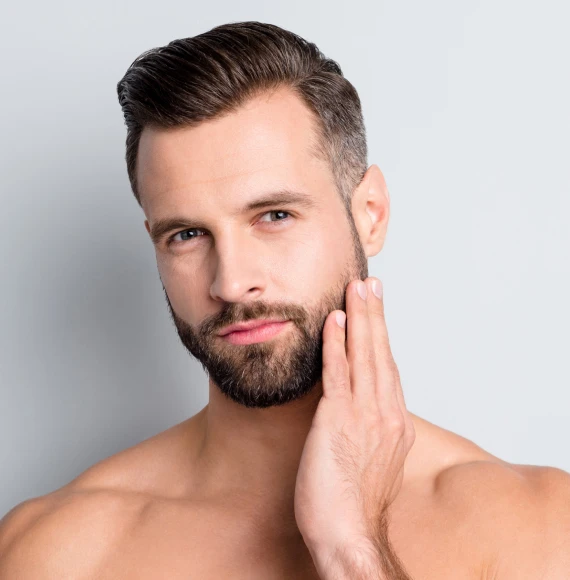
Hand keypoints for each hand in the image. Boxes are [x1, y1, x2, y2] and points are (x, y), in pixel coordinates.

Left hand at [294, 277, 415, 560]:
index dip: (382, 338)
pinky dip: (337, 343)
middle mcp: (386, 412)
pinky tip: (334, 320)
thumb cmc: (353, 503)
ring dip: (360, 318)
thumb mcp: (373, 460)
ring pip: (365, 355)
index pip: (388, 369)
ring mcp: (366, 414)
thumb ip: (371, 430)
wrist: (348, 533)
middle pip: (382, 353)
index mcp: (394, 422)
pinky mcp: (339, 418)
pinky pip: (339, 372)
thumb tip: (362, 413)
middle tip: (372, 284)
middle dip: (375, 315)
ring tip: (358, 288)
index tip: (377, 313)